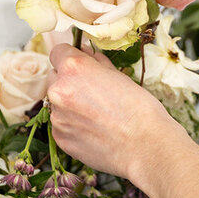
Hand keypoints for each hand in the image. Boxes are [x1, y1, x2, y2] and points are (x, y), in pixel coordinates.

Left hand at [47, 43, 174, 180]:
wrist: (144, 145)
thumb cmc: (139, 109)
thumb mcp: (119, 76)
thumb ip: (96, 62)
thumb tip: (86, 53)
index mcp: (74, 68)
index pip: (58, 52)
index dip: (70, 57)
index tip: (80, 66)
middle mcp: (59, 90)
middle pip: (54, 77)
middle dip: (68, 81)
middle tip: (91, 93)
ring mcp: (57, 116)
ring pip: (57, 103)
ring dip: (69, 105)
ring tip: (95, 116)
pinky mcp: (60, 138)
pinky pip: (60, 125)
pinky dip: (72, 125)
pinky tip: (93, 130)